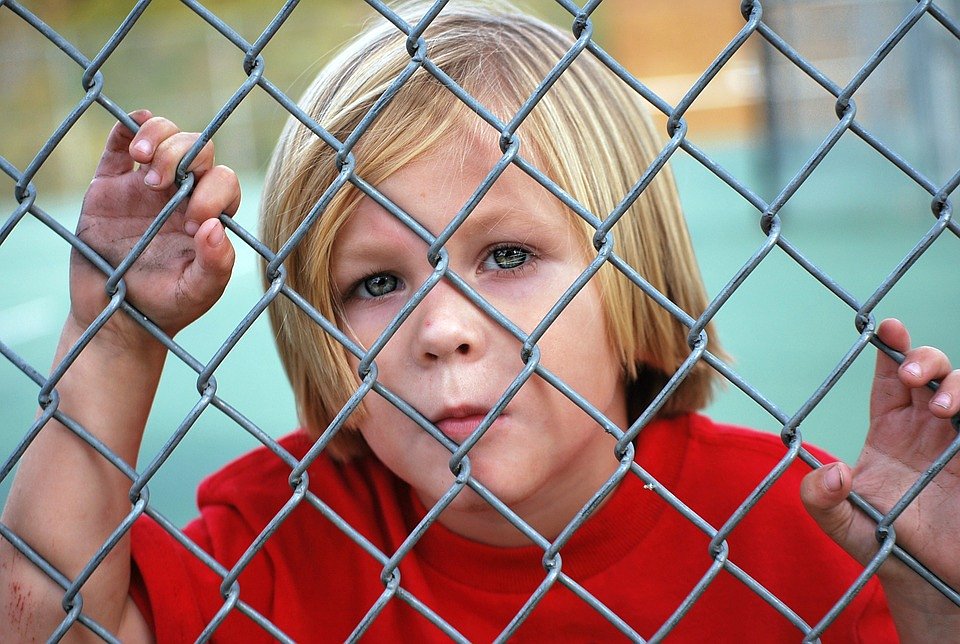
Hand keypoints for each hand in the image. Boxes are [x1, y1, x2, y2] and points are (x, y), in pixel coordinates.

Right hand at [71, 110, 238, 347]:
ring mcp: (146, 185)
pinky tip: (131, 138)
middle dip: (183, 155)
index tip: (192, 222)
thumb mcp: (197, 292)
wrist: (115, 316)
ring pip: (165, 137)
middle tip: (159, 185)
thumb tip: (215, 226)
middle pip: (197, 150)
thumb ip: (216, 265)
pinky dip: (127, 128)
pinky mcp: (110, 184)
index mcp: (209, 214)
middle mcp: (183, 193)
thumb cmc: (166, 304)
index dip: (212, 192)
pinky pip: (119, 144)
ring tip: (145, 160)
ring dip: (159, 137)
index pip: (223, 182)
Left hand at [801, 318, 959, 635]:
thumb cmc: (883, 546)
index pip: (889, 377)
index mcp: (889, 430)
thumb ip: (820, 500)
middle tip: (912, 375)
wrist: (928, 582)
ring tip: (940, 407)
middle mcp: (927, 428)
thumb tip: (831, 472)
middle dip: (923, 358)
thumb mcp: (841, 524)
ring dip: (956, 384)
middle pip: (930, 371)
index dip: (890, 349)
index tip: (886, 327)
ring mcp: (958, 442)